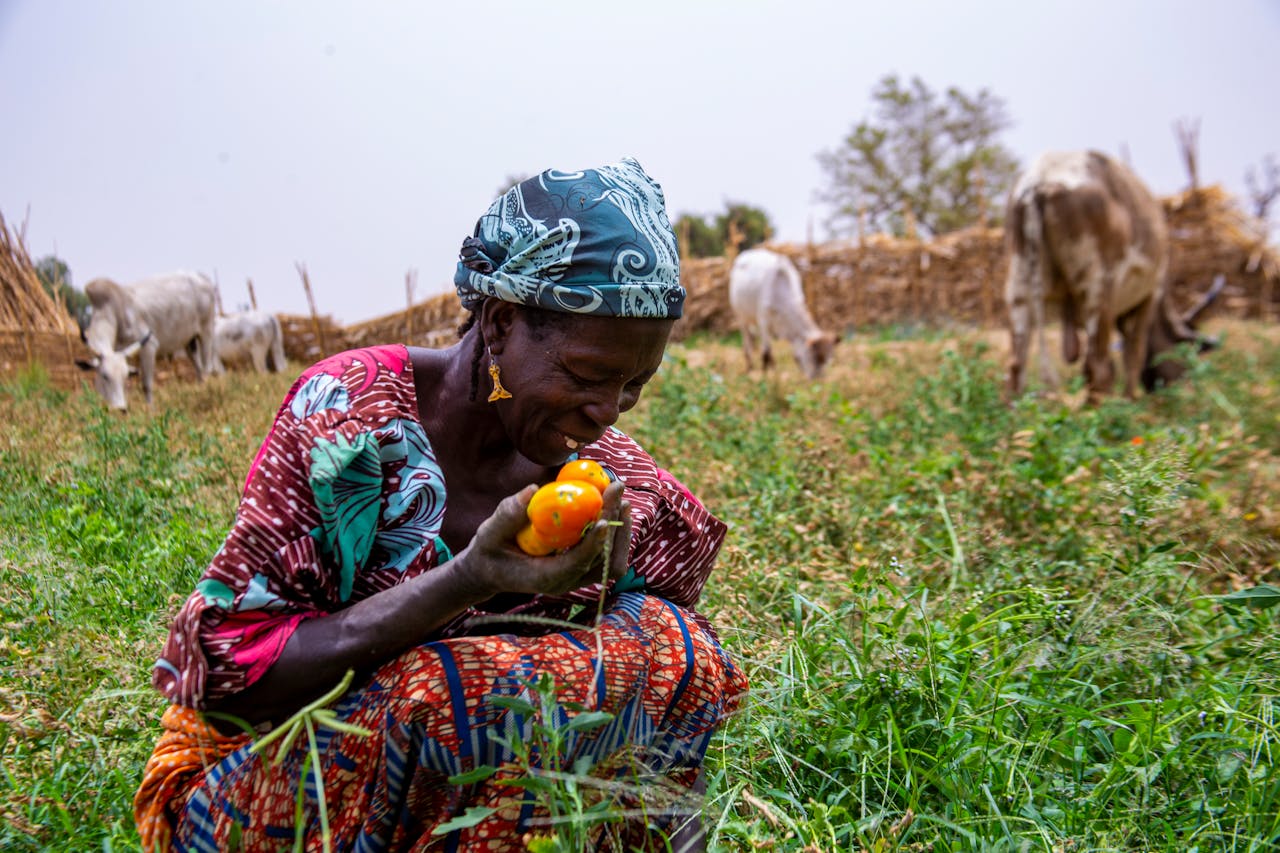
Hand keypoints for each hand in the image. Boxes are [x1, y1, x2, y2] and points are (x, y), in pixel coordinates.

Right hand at [456, 481, 631, 598]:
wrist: (491, 570)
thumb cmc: (490, 551)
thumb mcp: (489, 533)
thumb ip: (508, 515)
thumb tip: (532, 491)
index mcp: (545, 577)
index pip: (576, 564)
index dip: (592, 544)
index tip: (603, 520)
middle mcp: (567, 581)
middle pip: (602, 560)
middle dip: (613, 525)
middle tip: (616, 490)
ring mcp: (577, 577)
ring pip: (612, 563)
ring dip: (621, 531)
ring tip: (621, 499)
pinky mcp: (583, 568)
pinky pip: (609, 557)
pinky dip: (617, 535)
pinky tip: (615, 509)